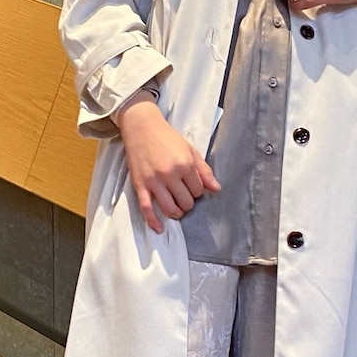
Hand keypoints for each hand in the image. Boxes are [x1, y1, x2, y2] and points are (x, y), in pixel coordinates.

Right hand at [115, 98, 219, 233]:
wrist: (141, 127)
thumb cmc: (167, 138)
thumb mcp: (190, 150)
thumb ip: (204, 171)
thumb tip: (216, 189)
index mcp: (185, 165)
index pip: (198, 191)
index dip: (197, 191)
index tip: (191, 186)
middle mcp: (170, 174)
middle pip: (186, 202)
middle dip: (187, 202)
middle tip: (183, 196)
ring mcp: (154, 181)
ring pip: (170, 209)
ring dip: (176, 213)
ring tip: (177, 209)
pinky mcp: (140, 185)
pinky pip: (147, 208)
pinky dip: (153, 221)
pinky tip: (159, 228)